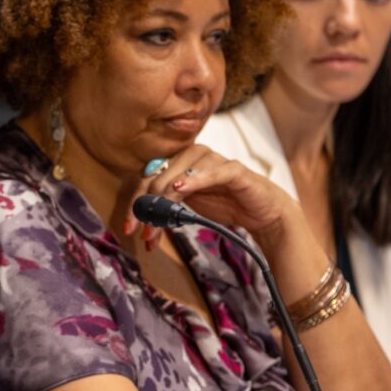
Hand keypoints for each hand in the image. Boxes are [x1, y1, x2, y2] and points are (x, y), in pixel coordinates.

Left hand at [124, 145, 293, 249]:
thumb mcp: (187, 208)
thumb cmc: (224, 204)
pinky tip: (181, 189)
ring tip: (159, 222)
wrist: (261, 212)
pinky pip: (212, 172)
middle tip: (145, 234)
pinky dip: (195, 179)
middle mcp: (192, 156)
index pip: (147, 179)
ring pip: (179, 175)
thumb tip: (138, 221)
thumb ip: (165, 208)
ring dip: (165, 201)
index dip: (135, 203)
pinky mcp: (233, 170)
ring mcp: (213, 160)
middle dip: (148, 209)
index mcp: (178, 163)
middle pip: (158, 178)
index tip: (128, 228)